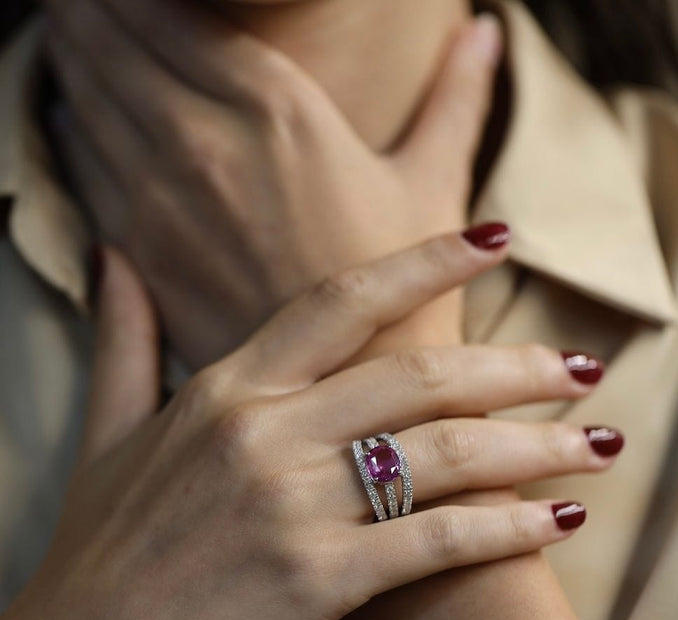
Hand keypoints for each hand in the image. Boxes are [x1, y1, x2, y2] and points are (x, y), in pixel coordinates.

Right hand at [0, 234, 611, 619]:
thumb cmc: (101, 547)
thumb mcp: (108, 430)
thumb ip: (126, 338)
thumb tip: (113, 259)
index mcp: (228, 389)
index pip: (343, 299)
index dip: (427, 261)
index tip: (496, 238)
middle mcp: (267, 434)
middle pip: (419, 377)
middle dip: (515, 369)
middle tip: (580, 366)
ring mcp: (295, 506)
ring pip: (443, 456)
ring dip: (533, 447)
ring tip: (595, 441)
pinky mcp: (317, 580)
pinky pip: (434, 542)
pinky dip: (504, 530)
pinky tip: (555, 520)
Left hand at [45, 0, 501, 367]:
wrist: (358, 406)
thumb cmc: (404, 299)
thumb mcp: (435, 188)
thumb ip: (455, 98)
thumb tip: (487, 29)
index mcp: (279, 111)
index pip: (172, 8)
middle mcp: (206, 146)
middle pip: (112, 39)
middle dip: (98, 9)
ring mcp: (162, 202)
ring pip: (85, 93)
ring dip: (78, 54)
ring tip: (82, 34)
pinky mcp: (142, 254)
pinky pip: (81, 164)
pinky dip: (73, 127)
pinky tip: (79, 114)